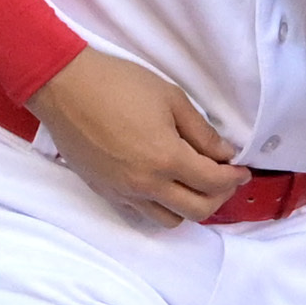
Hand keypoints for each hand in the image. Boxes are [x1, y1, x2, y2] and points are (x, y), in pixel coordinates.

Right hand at [31, 48, 243, 224]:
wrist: (65, 87)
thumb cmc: (119, 84)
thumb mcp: (171, 98)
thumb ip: (202, 132)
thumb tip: (225, 155)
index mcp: (166, 158)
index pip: (213, 183)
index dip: (234, 178)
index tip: (241, 169)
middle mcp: (146, 184)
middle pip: (197, 211)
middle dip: (218, 198)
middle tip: (223, 180)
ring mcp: (123, 192)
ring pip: (169, 220)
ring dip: (188, 206)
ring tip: (192, 185)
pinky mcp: (104, 192)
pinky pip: (140, 214)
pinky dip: (159, 207)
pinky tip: (162, 186)